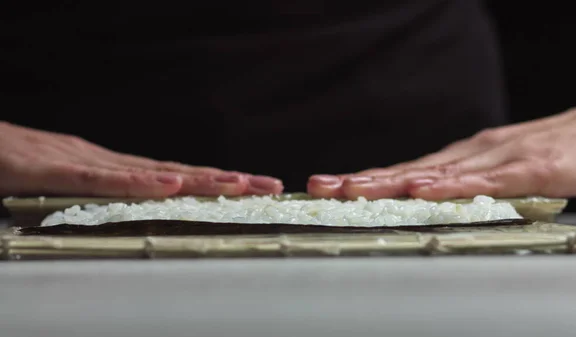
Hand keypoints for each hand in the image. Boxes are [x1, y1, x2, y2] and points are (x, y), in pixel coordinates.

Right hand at [0, 122, 282, 197]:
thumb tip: (132, 206)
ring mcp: (86, 162)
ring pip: (152, 172)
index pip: (174, 176)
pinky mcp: (56, 169)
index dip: (214, 182)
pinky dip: (139, 182)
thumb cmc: (16, 163)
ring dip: (198, 179)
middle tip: (269, 185)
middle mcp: (111, 162)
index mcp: (114, 168)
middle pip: (177, 173)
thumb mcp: (67, 184)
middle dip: (226, 180)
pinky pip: (103, 179)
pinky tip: (170, 185)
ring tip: (239, 184)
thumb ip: (98, 196)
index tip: (251, 187)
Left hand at [308, 92, 575, 199]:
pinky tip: (424, 190)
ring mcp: (500, 159)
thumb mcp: (497, 174)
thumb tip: (432, 201)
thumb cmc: (552, 152)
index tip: (331, 188)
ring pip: (437, 173)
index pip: (405, 172)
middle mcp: (472, 155)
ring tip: (354, 189)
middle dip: (363, 180)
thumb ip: (467, 188)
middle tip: (322, 187)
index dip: (366, 180)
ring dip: (392, 181)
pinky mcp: (532, 168)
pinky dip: (452, 186)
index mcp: (462, 160)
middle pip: (409, 170)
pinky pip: (487, 180)